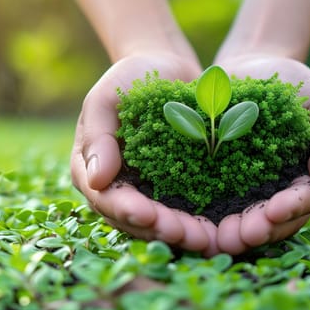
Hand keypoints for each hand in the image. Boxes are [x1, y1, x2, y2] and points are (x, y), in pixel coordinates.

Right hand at [70, 52, 220, 255]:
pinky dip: (198, 221)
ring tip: (206, 241)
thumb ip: (97, 135)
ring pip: (159, 222)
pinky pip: (183, 210)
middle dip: (160, 230)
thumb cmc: (129, 78)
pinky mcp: (173, 187)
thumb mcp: (106, 97)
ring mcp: (145, 190)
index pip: (106, 198)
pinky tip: (219, 230)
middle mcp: (116, 187)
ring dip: (181, 233)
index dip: (127, 210)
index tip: (148, 214)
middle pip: (134, 219)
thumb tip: (95, 179)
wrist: (166, 68)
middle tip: (188, 237)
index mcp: (90, 169)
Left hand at [213, 55, 309, 254]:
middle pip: (273, 219)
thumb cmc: (292, 82)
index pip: (303, 199)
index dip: (290, 208)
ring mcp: (247, 186)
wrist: (250, 65)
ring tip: (219, 240)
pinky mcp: (217, 178)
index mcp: (305, 175)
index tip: (274, 211)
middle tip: (242, 237)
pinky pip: (213, 201)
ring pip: (244, 218)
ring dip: (233, 232)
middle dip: (259, 230)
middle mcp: (277, 188)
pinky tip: (195, 224)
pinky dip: (207, 216)